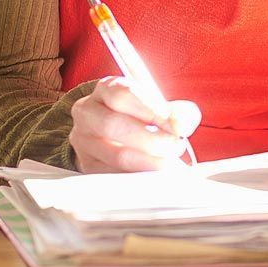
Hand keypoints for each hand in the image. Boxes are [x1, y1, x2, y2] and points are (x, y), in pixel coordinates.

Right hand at [68, 77, 202, 172]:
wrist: (115, 136)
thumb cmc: (141, 117)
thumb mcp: (159, 107)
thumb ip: (177, 111)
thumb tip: (183, 124)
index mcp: (105, 89)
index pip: (123, 94)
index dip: (151, 109)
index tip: (176, 125)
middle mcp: (87, 112)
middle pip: (114, 125)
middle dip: (151, 139)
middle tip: (174, 146)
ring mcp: (84, 141)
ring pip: (116, 155)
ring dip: (149, 161)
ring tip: (169, 162)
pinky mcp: (88, 167)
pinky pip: (115, 176)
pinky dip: (140, 177)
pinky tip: (155, 175)